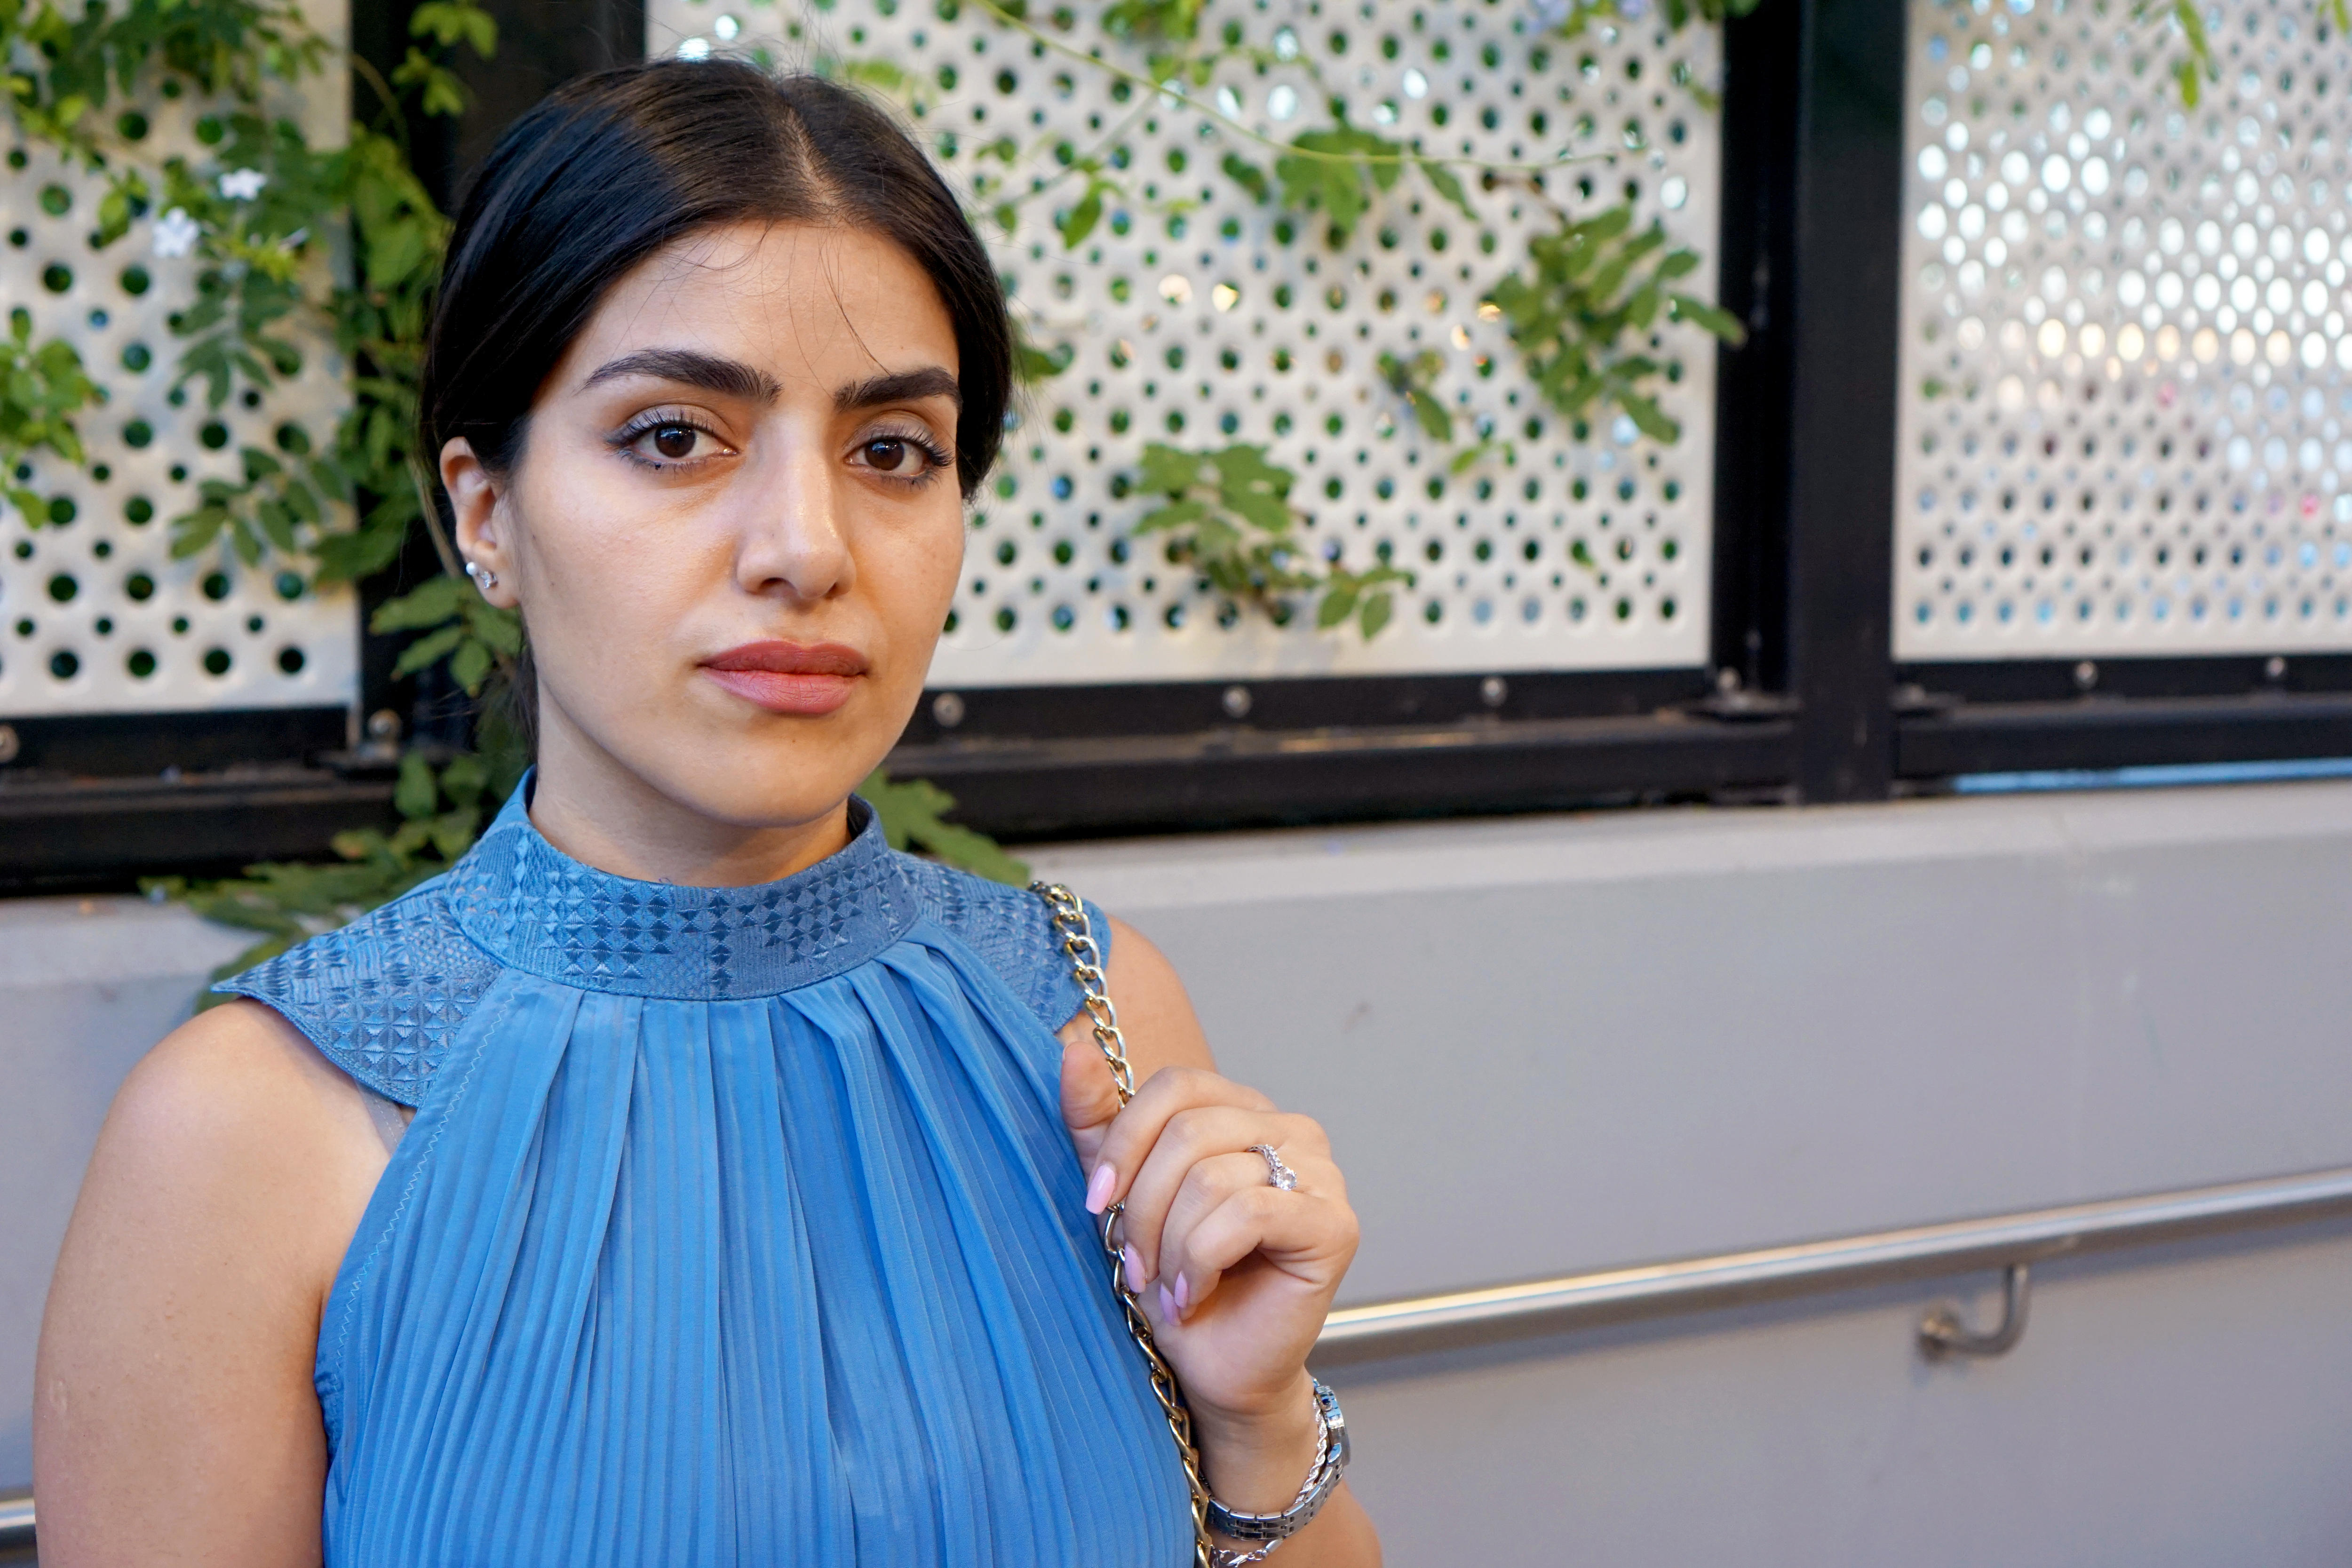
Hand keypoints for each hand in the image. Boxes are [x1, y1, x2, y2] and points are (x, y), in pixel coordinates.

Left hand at [1060, 1048, 1359, 1447]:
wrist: (1215, 1367)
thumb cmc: (1175, 1280)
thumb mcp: (1123, 1194)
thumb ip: (1099, 1122)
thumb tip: (1073, 1050)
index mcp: (1247, 1111)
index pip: (1176, 1086)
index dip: (1124, 1140)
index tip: (1094, 1201)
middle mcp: (1294, 1130)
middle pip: (1190, 1131)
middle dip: (1143, 1206)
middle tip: (1135, 1262)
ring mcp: (1322, 1175)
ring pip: (1213, 1177)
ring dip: (1171, 1243)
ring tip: (1169, 1284)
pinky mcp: (1335, 1224)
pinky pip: (1247, 1214)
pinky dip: (1203, 1260)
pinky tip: (1198, 1293)